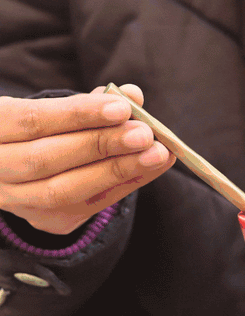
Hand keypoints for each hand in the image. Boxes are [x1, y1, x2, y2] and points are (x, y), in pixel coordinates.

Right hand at [0, 84, 174, 234]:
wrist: (20, 167)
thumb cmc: (44, 127)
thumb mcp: (55, 109)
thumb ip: (90, 102)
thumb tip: (132, 95)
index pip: (34, 121)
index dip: (78, 114)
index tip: (122, 107)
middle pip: (47, 159)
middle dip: (101, 145)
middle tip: (145, 134)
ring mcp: (16, 200)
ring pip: (63, 191)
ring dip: (116, 171)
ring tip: (156, 154)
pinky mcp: (44, 220)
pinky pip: (87, 206)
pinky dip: (122, 186)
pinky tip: (150, 169)